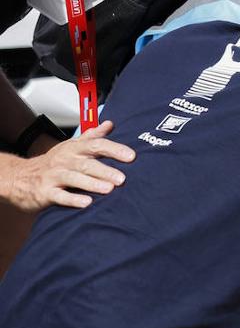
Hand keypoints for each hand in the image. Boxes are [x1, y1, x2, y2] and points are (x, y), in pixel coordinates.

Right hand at [2, 121, 133, 211]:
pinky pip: (59, 196)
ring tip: (108, 189)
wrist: (20, 176)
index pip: (96, 145)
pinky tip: (86, 203)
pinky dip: (72, 199)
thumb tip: (109, 124)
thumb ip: (92, 137)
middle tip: (122, 178)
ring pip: (73, 178)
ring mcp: (54, 176)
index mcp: (74, 149)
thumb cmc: (54, 162)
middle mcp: (65, 161)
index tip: (131, 156)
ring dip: (91, 184)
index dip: (114, 149)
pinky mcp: (45, 192)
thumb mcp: (72, 146)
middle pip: (86, 164)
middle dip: (104, 170)